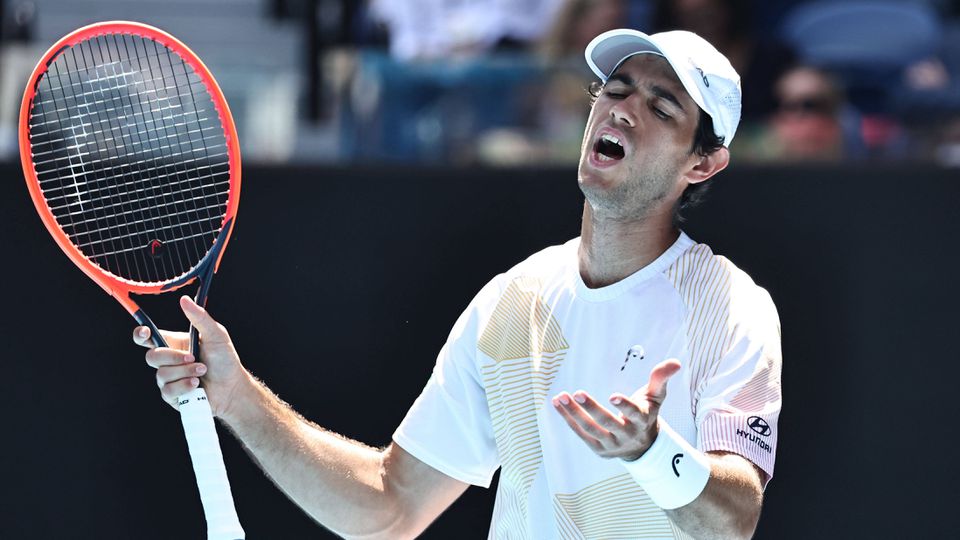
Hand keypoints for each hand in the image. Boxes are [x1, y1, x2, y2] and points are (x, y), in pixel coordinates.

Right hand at [133, 296, 246, 417]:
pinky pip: (168, 391)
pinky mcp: (172, 395)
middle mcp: (168, 360)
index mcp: (175, 343)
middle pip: (152, 356)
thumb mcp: (216, 335)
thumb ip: (200, 318)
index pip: (149, 337)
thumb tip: (184, 299)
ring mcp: (168, 378)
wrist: (232, 387)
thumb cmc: (225, 360)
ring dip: (185, 372)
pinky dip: (184, 386)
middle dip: (173, 358)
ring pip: (161, 374)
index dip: (141, 334)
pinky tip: (196, 385)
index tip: (145, 332)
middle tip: (194, 358)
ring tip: (202, 372)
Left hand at [551, 359, 681, 460]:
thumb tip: (675, 362)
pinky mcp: (598, 448)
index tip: (613, 396)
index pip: (634, 414)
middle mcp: (627, 434)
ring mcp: (611, 444)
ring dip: (574, 413)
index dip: (624, 406)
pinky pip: (580, 433)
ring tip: (561, 397)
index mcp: (642, 420)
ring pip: (590, 429)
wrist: (642, 446)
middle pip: (607, 422)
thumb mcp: (655, 397)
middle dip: (591, 408)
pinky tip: (557, 404)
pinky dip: (568, 419)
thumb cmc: (646, 413)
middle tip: (577, 392)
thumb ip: (661, 378)